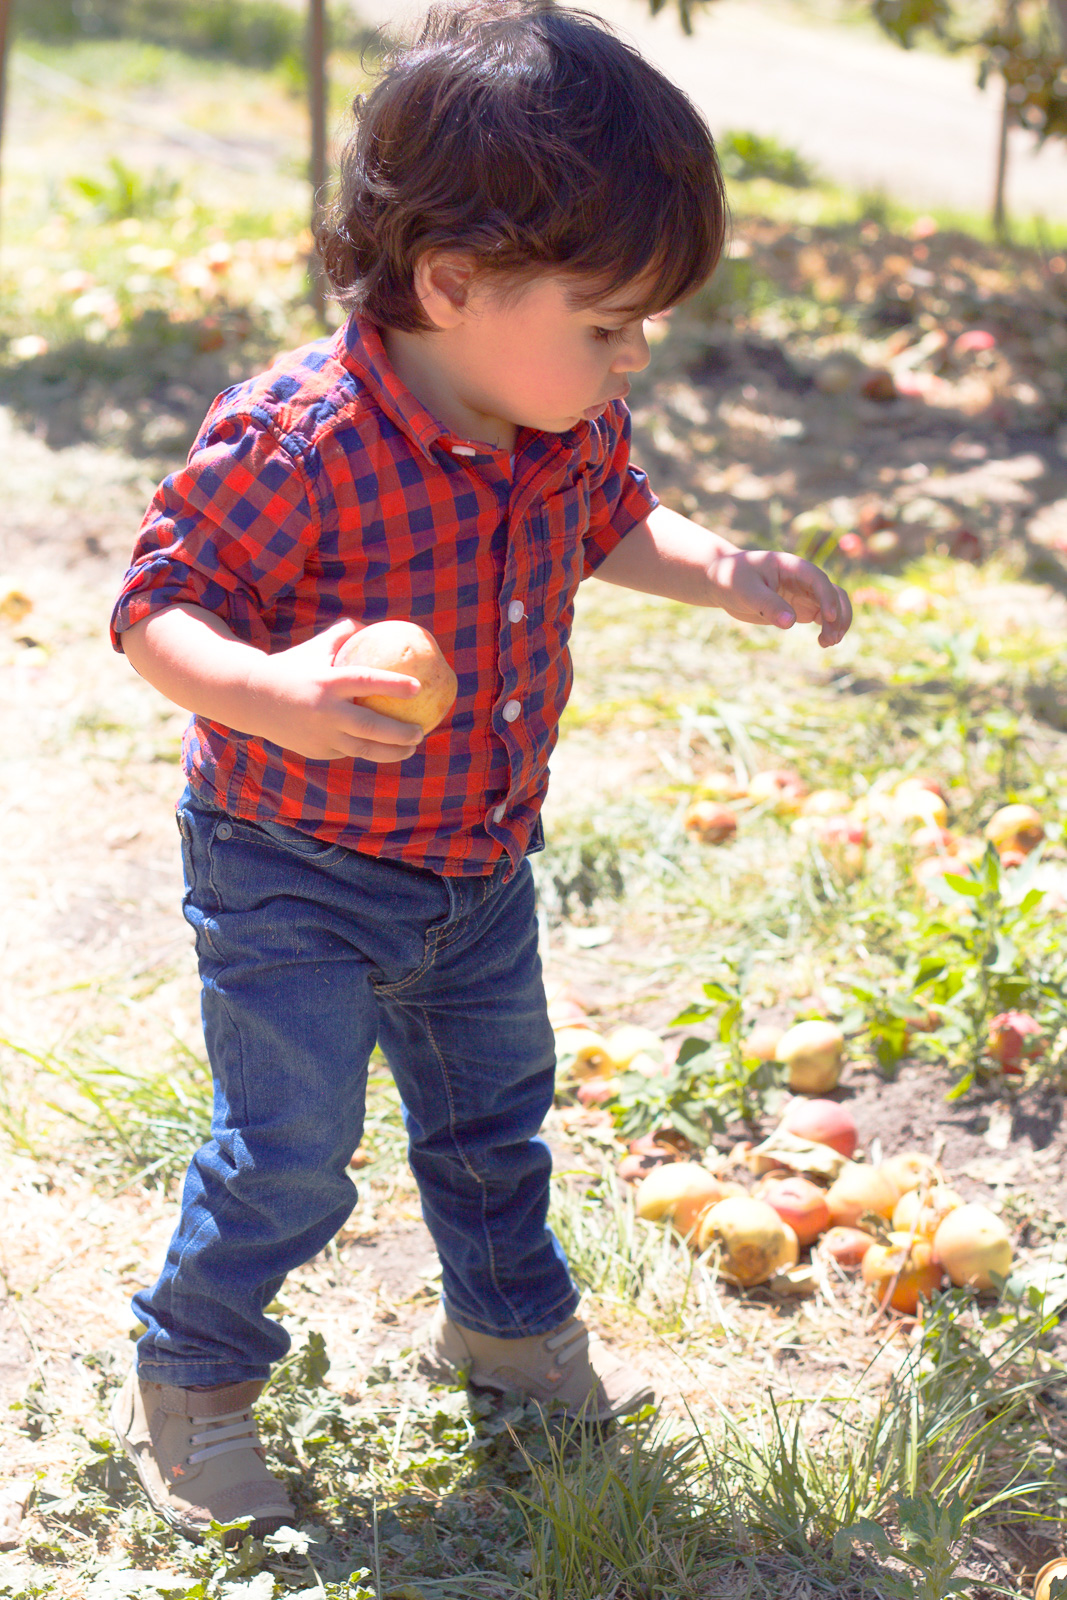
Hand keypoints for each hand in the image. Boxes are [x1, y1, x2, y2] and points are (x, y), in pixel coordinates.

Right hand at [246, 619, 424, 761]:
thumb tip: (371, 624)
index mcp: (327, 683)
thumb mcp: (315, 648)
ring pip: (363, 749)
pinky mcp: (317, 750)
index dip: (394, 685)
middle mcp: (325, 712)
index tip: (419, 687)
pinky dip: (366, 748)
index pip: (367, 682)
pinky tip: (383, 747)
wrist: (251, 698)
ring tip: (411, 748)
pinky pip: (348, 751)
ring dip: (392, 752)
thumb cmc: (291, 667)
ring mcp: (321, 735)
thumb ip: (342, 634)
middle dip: (401, 733)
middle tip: (420, 731)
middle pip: (371, 728)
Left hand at [707, 550, 851, 646]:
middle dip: (838, 615)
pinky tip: (824, 642)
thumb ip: (768, 604)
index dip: (827, 597)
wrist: (723, 581)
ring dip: (838, 623)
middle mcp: (803, 579)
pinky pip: (823, 616)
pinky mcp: (800, 607)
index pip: (818, 579)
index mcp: (792, 566)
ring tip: (827, 643)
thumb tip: (790, 622)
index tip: (828, 618)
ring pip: (834, 605)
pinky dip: (829, 628)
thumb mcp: (746, 590)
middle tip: (829, 639)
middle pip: (833, 593)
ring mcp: (804, 593)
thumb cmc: (732, 578)